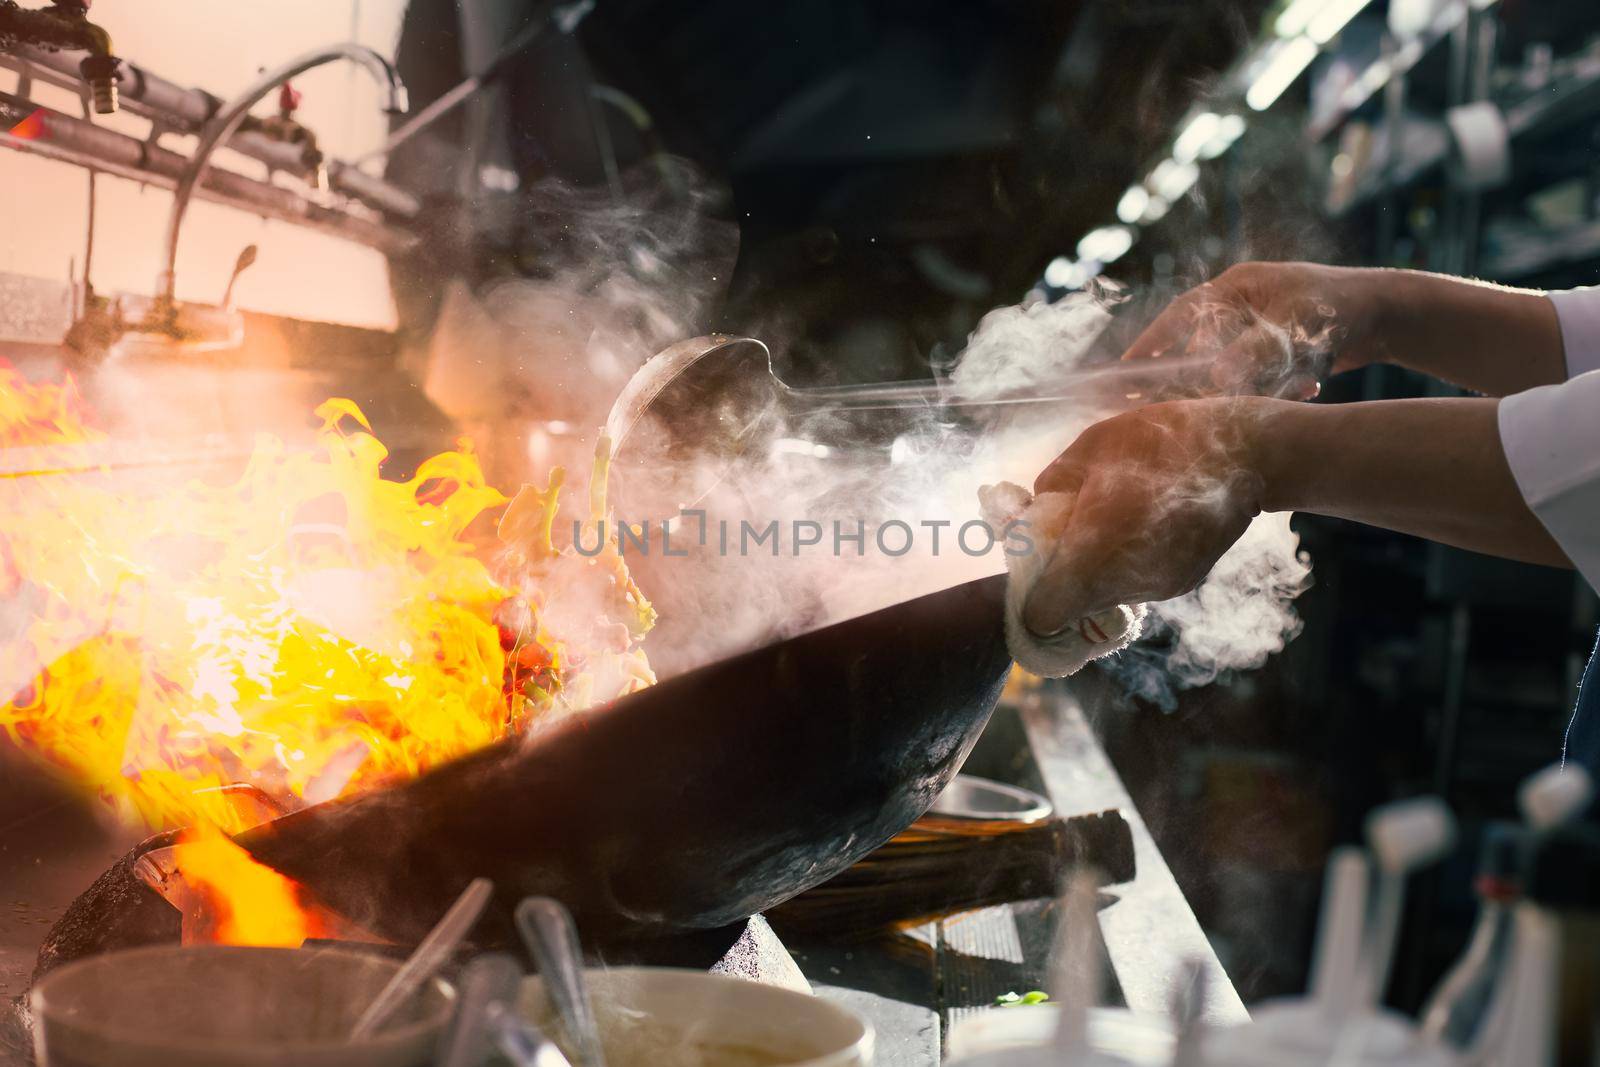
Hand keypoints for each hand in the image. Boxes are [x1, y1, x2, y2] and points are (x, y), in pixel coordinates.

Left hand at [1021, 398, 1266, 635]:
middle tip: (1069, 525)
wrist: (1246, 452)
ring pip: (1106, 591)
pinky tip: (1144, 518)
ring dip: (1097, 562)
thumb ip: (1050, 490)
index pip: (1042, 614)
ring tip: (1112, 514)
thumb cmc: (1159, 444)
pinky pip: (1137, 579)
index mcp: (1093, 559)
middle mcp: (1126, 587)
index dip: (1030, 592)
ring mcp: (1159, 588)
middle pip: (1073, 603)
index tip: (1033, 558)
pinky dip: (1128, 558)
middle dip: (1062, 571)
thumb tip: (1033, 514)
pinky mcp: (1183, 582)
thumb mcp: (1087, 451)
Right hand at [1122, 262, 1384, 399]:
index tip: (1126, 371)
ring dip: (1251, 383)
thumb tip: (1213, 380)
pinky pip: (1264, 370)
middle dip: (1201, 376)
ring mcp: (1263, 322)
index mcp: (1236, 286)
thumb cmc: (1338, 310)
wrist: (1394, 314)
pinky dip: (1278, 384)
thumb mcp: (1291, 332)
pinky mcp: (1283, 344)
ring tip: (1274, 390)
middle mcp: (1245, 302)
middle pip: (1204, 345)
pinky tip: (1308, 386)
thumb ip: (1251, 355)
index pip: (1180, 315)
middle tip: (1175, 405)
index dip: (1151, 344)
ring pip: (1236, 362)